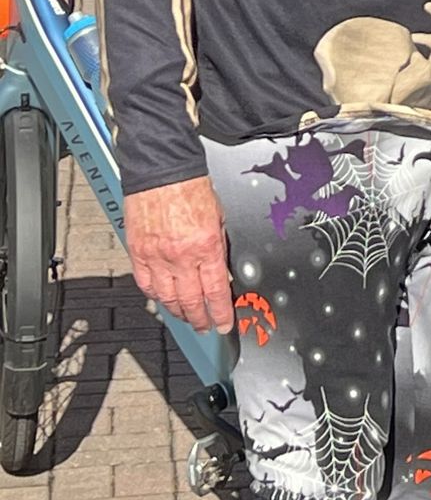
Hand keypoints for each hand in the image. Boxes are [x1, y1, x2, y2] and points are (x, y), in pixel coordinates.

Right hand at [127, 177, 234, 333]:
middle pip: (191, 301)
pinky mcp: (138, 253)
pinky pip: (145, 284)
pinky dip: (155, 295)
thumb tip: (223, 273)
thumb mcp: (220, 219)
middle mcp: (181, 256)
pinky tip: (163, 299)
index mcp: (206, 246)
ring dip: (178, 312)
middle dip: (200, 319)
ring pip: (166, 298)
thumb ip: (220, 249)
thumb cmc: (193, 190)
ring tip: (187, 317)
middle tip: (206, 326)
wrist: (162, 173)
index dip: (221, 313)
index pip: (215, 292)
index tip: (224, 323)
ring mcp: (156, 256)